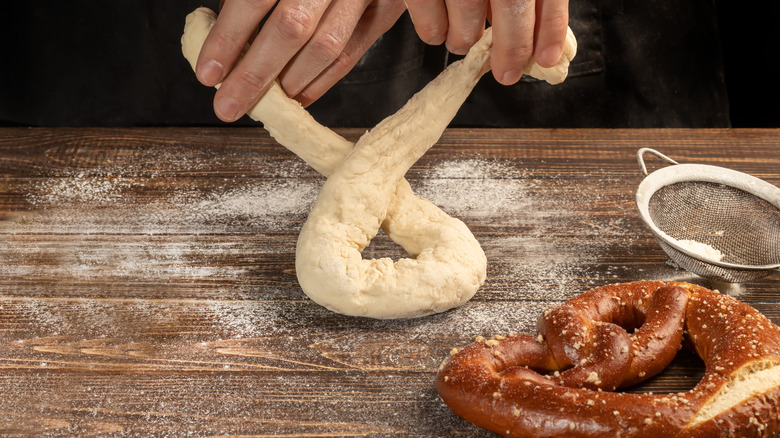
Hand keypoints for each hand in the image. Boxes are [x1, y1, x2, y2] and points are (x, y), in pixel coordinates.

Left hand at [196, 0, 405, 121]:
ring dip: (292, 83)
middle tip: (229, 105)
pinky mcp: (388, 4)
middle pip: (292, 28)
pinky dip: (327, 79)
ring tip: (265, 105)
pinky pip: (358, 48)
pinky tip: (302, 96)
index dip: (228, 37)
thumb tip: (227, 37)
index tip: (209, 72)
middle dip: (256, 74)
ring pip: (328, 46)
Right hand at [404, 0, 568, 84]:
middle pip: (511, 11)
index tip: (547, 57)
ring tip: (464, 37)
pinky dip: (435, 32)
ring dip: (467, 40)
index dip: (549, 30)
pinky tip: (439, 26)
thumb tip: (537, 35)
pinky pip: (430, 24)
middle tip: (507, 70)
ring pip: (467, 26)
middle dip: (512, 49)